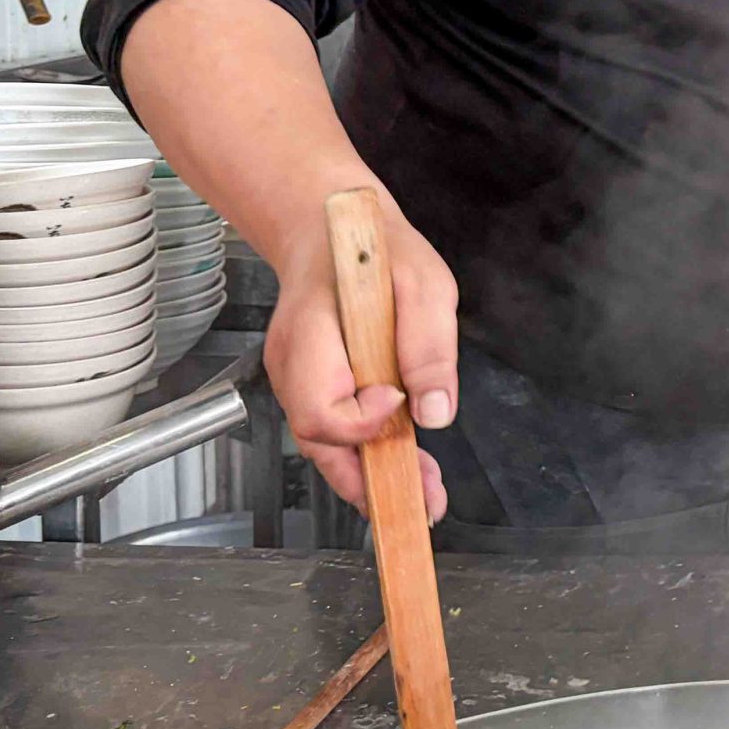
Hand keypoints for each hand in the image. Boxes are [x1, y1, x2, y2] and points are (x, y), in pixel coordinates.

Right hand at [265, 194, 457, 518]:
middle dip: (371, 482)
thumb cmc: (374, 248)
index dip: (363, 421)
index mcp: (309, 337)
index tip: (399, 401)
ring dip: (374, 475)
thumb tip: (435, 414)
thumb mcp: (422, 283)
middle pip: (318, 443)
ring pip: (327, 446)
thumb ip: (428, 346)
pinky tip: (407, 465)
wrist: (333, 224)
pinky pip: (337, 431)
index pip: (320, 409)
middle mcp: (293, 367)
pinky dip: (370, 452)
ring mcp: (298, 380)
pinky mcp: (315, 385)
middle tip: (425, 504)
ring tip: (425, 495)